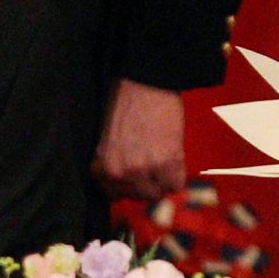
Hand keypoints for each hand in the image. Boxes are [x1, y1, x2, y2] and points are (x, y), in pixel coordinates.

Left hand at [91, 79, 185, 201]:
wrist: (146, 81)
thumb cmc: (123, 100)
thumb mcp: (107, 136)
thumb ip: (111, 159)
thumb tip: (123, 174)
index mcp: (101, 166)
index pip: (112, 194)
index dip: (125, 185)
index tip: (134, 176)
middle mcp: (119, 173)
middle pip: (136, 196)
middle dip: (144, 184)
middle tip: (152, 167)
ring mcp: (144, 171)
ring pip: (156, 194)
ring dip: (161, 181)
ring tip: (163, 162)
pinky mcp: (168, 163)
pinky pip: (175, 185)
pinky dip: (177, 176)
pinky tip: (174, 160)